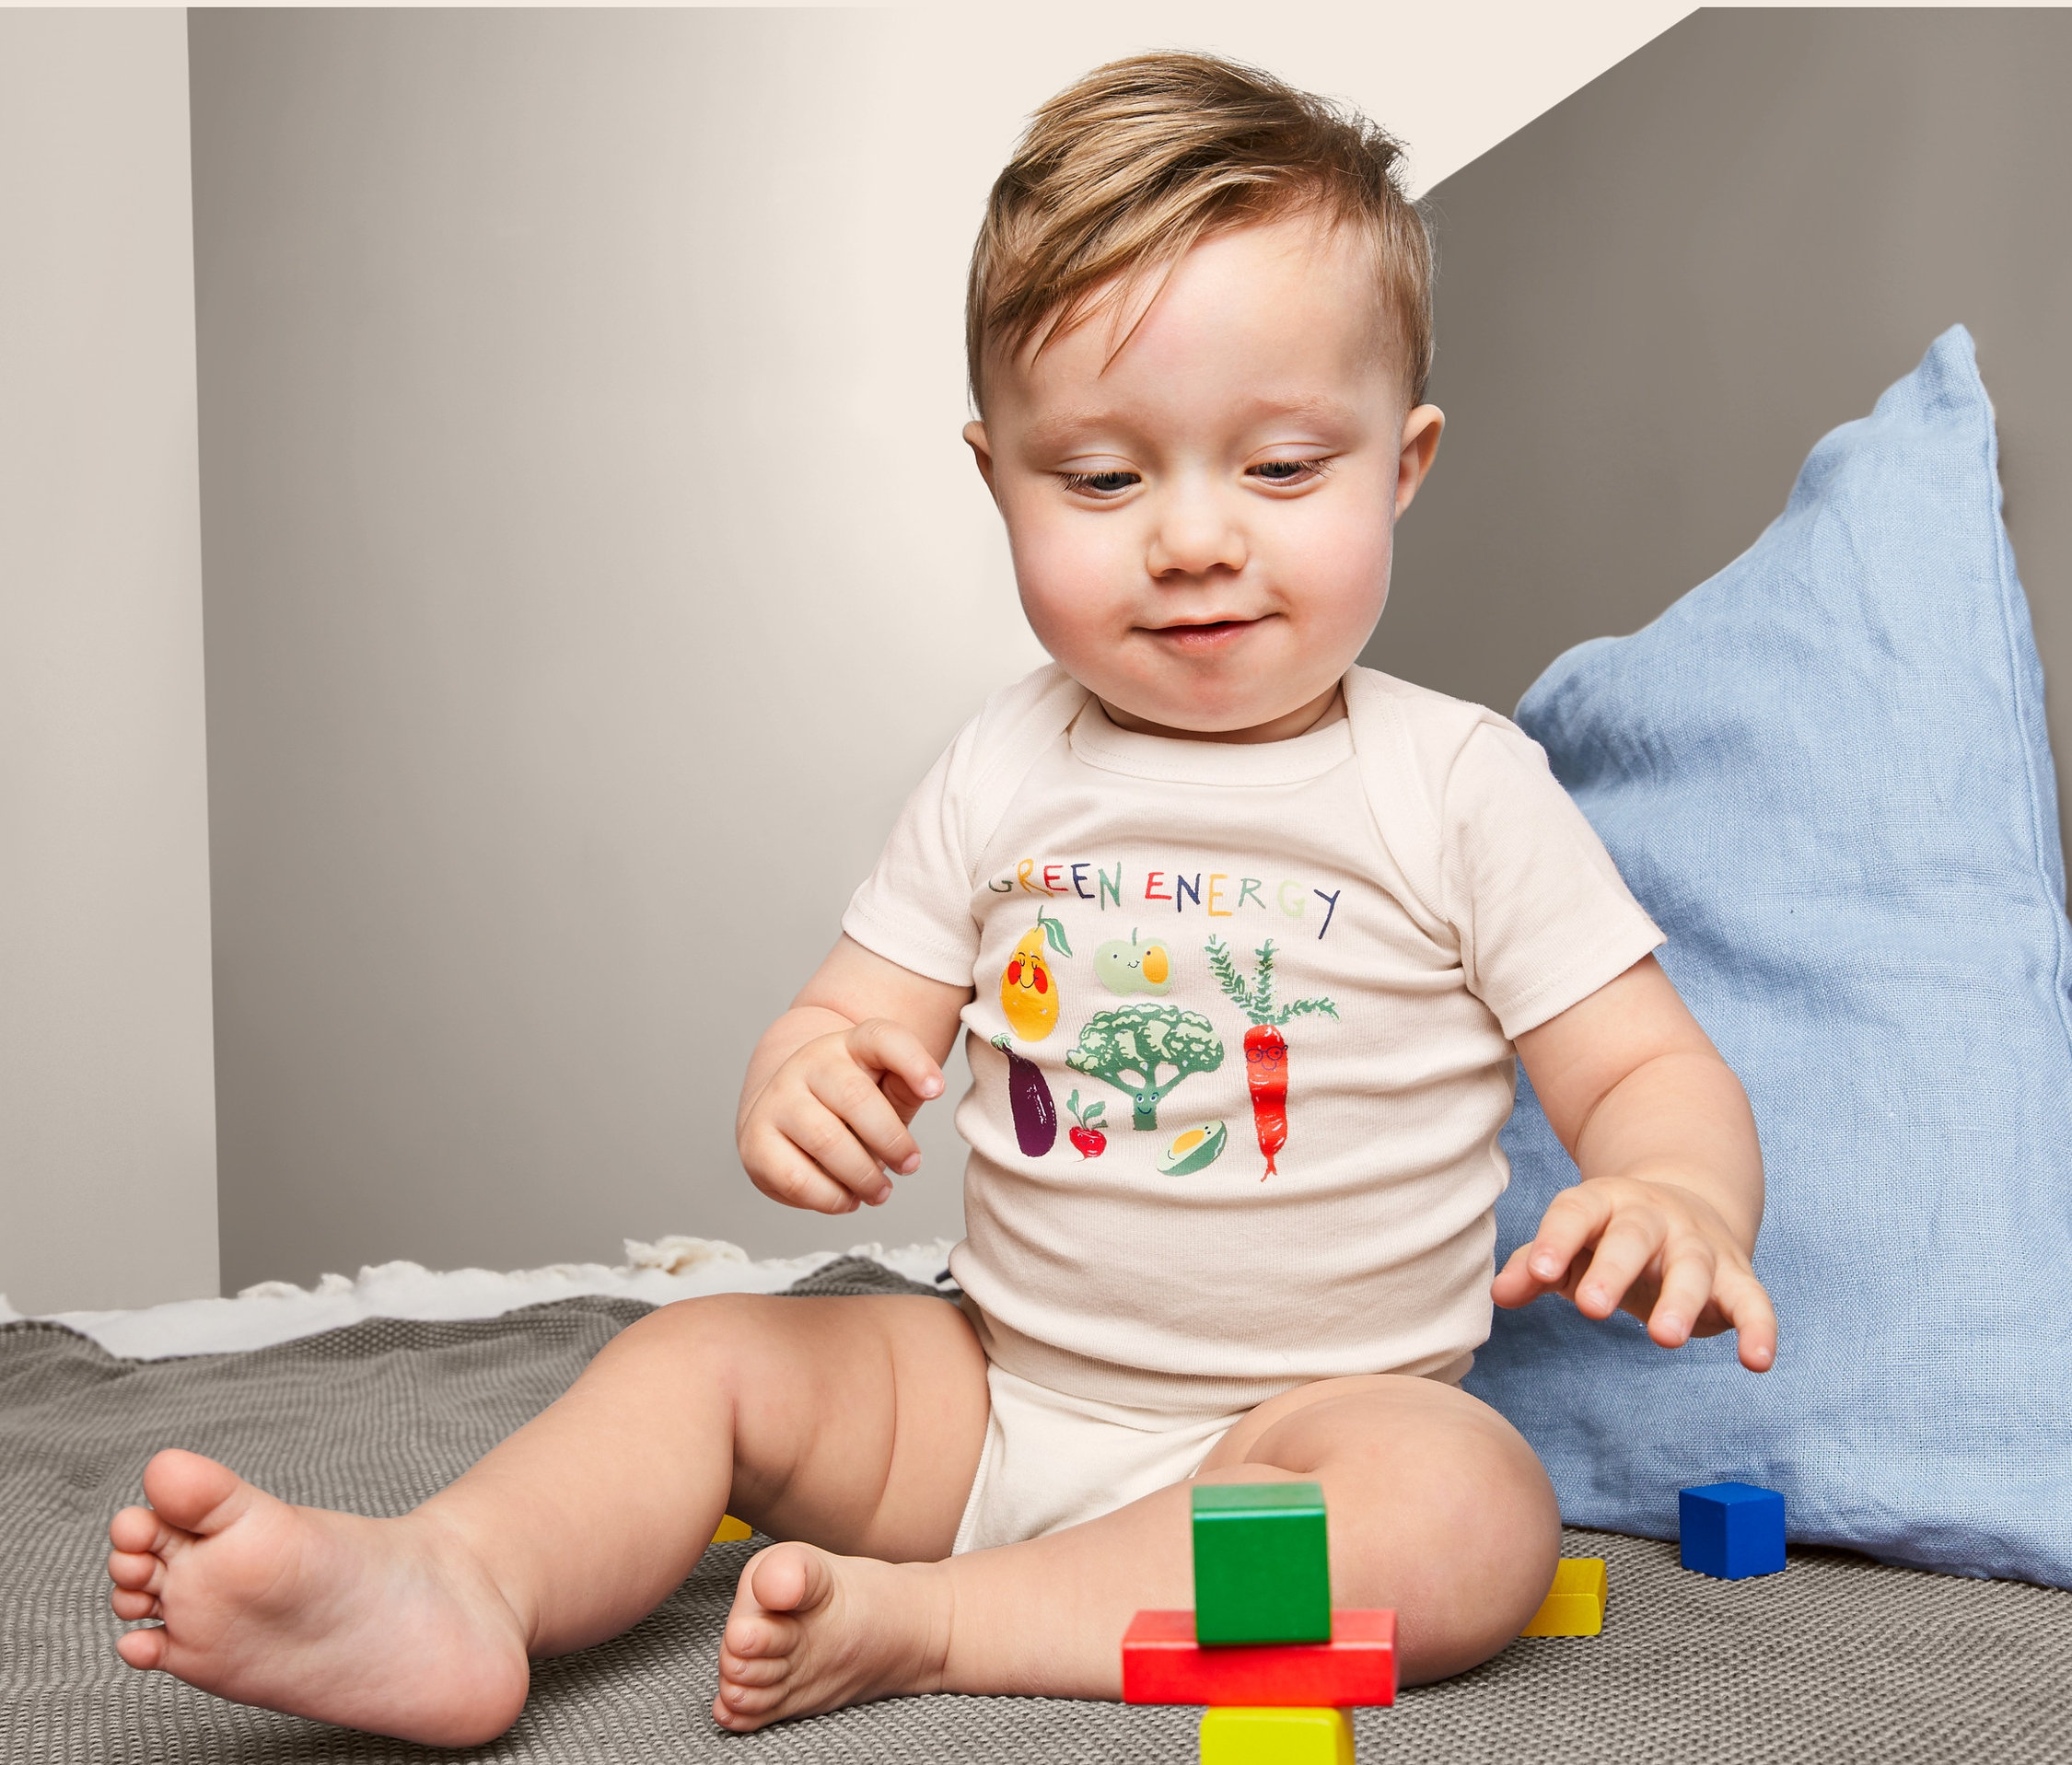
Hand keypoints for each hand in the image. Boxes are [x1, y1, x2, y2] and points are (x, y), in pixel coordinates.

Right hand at [737, 1018, 944, 1214]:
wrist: (785, 1113)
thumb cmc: (848, 1107)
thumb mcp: (884, 1089)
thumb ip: (905, 1086)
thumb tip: (929, 1087)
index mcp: (847, 1044)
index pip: (881, 1037)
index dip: (913, 1061)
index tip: (936, 1090)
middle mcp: (807, 1064)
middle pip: (856, 1098)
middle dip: (892, 1141)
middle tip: (909, 1166)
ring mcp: (776, 1101)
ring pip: (827, 1141)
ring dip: (864, 1176)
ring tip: (880, 1191)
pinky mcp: (756, 1143)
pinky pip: (798, 1179)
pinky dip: (832, 1198)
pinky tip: (847, 1198)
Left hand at [1492, 1174, 1777, 1371]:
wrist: (1685, 1203)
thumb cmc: (1608, 1237)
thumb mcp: (1569, 1246)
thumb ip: (1536, 1267)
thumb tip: (1499, 1293)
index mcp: (1603, 1202)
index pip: (1576, 1212)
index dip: (1556, 1240)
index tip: (1540, 1273)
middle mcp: (1653, 1217)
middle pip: (1634, 1236)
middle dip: (1614, 1270)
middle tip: (1591, 1308)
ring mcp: (1698, 1243)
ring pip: (1693, 1266)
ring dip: (1680, 1300)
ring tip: (1663, 1338)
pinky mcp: (1737, 1275)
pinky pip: (1753, 1300)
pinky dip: (1759, 1328)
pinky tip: (1756, 1361)